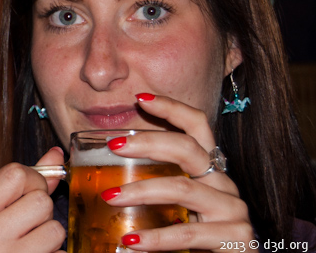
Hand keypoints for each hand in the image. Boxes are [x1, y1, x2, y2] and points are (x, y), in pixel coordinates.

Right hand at [0, 147, 66, 252]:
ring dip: (50, 238)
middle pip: (40, 200)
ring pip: (55, 229)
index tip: (27, 194)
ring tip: (31, 246)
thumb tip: (55, 155)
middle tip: (25, 228)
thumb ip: (24, 184)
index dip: (32, 181)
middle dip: (41, 213)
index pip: (16, 174)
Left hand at [101, 93, 255, 252]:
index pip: (197, 127)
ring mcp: (233, 210)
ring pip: (182, 188)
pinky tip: (131, 240)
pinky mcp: (236, 239)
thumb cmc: (193, 239)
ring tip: (109, 197)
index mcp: (208, 170)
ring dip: (141, 191)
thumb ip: (149, 190)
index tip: (140, 98)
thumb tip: (100, 181)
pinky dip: (156, 238)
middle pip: (188, 149)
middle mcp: (223, 184)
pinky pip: (188, 233)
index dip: (172, 108)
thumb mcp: (170, 208)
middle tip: (113, 146)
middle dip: (148, 142)